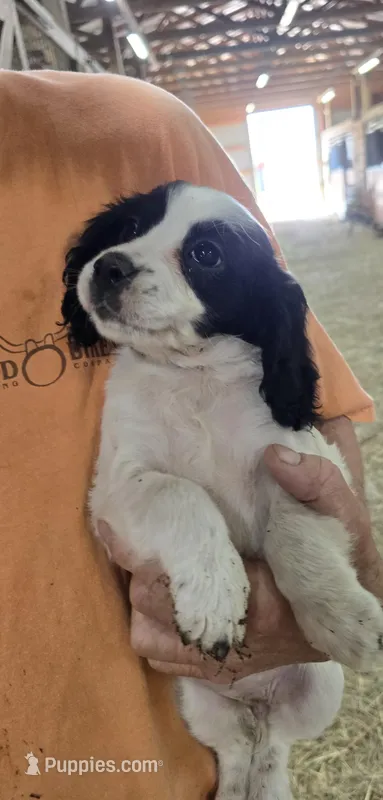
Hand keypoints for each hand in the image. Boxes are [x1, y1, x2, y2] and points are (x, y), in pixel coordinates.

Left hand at [99, 444, 382, 681]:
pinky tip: (171, 601)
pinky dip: (157, 631)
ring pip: (149, 639)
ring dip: (147, 606)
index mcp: (262, 607)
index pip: (182, 591)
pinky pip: (162, 659)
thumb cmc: (343, 561)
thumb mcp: (340, 514)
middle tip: (155, 543)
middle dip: (148, 573)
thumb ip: (315, 482)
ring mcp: (224, 661)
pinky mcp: (221, 670)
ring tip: (159, 571)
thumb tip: (276, 457)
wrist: (357, 618)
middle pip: (152, 611)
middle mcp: (236, 643)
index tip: (159, 531)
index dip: (162, 559)